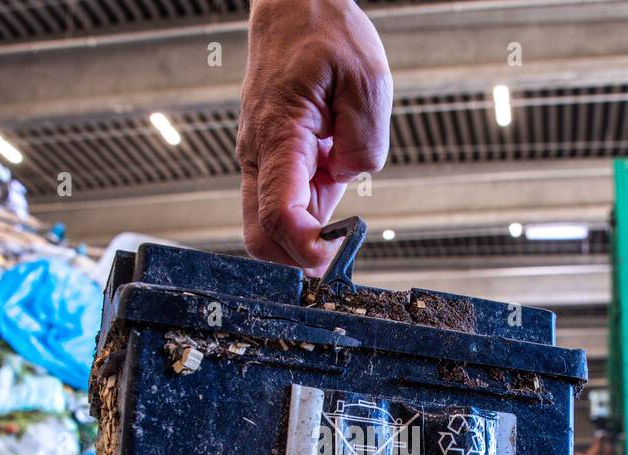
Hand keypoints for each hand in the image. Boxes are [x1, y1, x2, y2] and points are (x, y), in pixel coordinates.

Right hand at [238, 0, 392, 273]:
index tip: (331, 257)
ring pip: (269, 225)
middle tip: (335, 257)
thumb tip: (349, 176)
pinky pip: (284, 202)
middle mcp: (260, 153)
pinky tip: (333, 195)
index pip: (279, 214)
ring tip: (339, 220)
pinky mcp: (273, 160)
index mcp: (279, 135)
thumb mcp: (367, 79)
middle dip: (296, 257)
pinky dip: (307, 215)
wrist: (294, 5)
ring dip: (304, 235)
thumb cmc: (324, 34)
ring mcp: (262, 159)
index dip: (304, 247)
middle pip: (261, 235)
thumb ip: (365, 141)